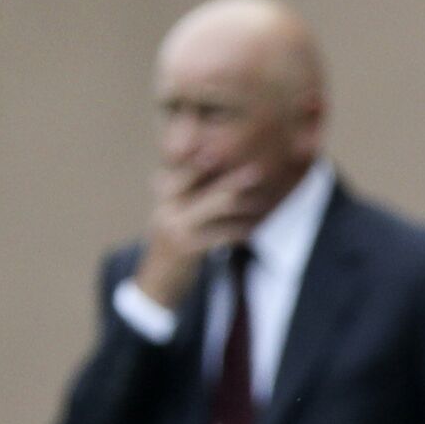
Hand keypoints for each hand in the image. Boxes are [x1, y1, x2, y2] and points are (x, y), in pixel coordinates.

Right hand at [135, 162, 264, 306]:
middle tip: (260, 168)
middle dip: (235, 174)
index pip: (188, 161)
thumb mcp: (178, 208)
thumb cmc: (176, 238)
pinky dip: (244, 229)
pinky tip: (256, 227)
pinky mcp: (187, 247)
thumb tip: (218, 159)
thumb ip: (194, 184)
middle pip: (206, 179)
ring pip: (220, 205)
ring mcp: (175, 225)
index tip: (237, 144)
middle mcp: (166, 202)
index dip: (210, 151)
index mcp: (165, 188)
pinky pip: (225, 233)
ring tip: (266, 200)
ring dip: (247, 202)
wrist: (157, 279)